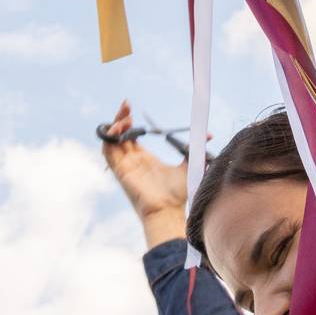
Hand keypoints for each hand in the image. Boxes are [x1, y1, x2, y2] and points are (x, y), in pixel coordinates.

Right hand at [102, 100, 188, 221]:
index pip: (130, 135)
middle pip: (119, 134)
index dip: (128, 121)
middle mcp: (132, 160)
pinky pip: (107, 151)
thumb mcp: (188, 165)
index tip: (132, 108)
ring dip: (114, 125)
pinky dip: (108, 138)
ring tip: (124, 116)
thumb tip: (209, 135)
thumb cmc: (178, 194)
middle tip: (126, 105)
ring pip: (110, 140)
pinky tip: (118, 129)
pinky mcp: (120, 170)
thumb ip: (194, 150)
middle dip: (120, 117)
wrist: (169, 209)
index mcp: (144, 158)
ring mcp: (124, 165)